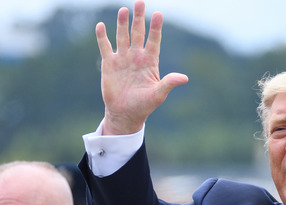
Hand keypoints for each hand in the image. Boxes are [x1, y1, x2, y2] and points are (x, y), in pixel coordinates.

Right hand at [95, 1, 188, 134]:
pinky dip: (102, 37)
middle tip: (140, 2)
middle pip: (138, 33)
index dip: (155, 28)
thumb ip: (169, 83)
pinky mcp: (109, 63)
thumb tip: (184, 78)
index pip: (154, 40)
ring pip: (122, 36)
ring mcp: (123, 58)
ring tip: (123, 10)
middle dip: (139, 18)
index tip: (158, 14)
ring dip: (122, 23)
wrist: (125, 113)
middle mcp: (136, 56)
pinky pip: (105, 47)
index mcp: (150, 61)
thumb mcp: (158, 94)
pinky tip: (101, 25)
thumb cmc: (144, 105)